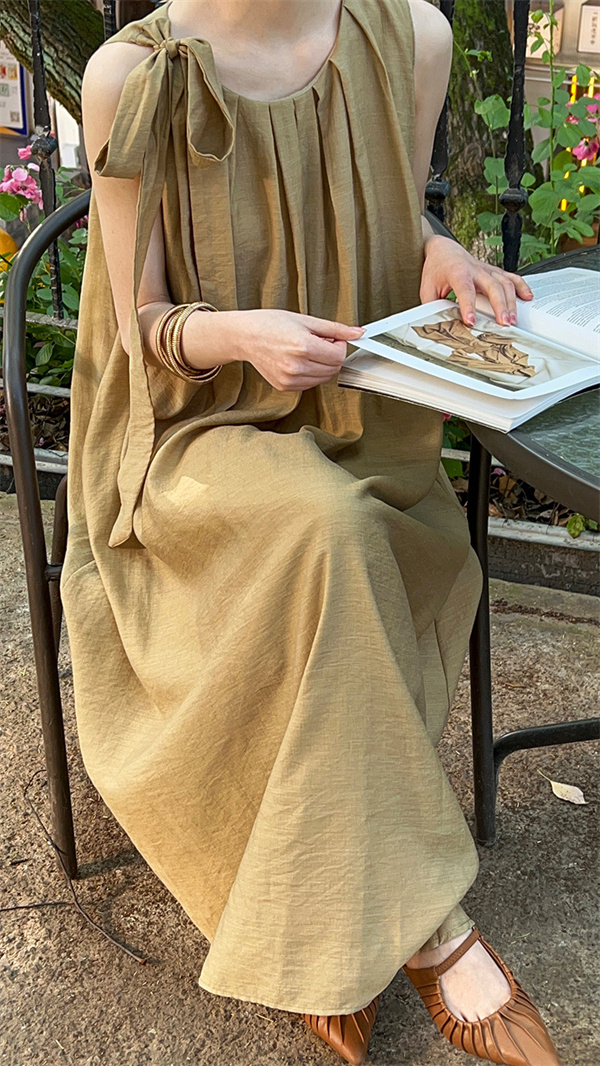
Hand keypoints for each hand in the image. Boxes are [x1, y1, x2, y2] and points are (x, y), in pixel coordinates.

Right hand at [186, 308, 364, 391]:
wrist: (245, 336)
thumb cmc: (271, 324)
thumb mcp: (306, 320)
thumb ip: (335, 328)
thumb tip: (358, 333)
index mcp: (303, 347)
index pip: (338, 355)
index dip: (339, 345)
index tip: (331, 338)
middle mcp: (296, 366)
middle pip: (333, 368)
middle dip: (331, 355)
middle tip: (318, 342)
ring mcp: (290, 379)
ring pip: (323, 378)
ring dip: (322, 365)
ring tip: (306, 350)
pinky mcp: (285, 387)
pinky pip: (310, 383)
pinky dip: (311, 373)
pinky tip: (298, 360)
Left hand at [420, 234, 533, 326]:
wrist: (443, 249)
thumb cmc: (436, 269)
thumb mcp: (428, 290)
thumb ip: (432, 307)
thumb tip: (438, 326)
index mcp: (457, 271)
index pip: (464, 289)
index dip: (468, 306)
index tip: (471, 321)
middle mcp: (475, 269)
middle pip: (492, 286)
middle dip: (499, 305)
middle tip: (503, 324)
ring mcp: (487, 269)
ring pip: (504, 283)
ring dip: (511, 302)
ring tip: (512, 320)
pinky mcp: (494, 272)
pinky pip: (511, 277)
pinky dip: (521, 287)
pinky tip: (528, 298)